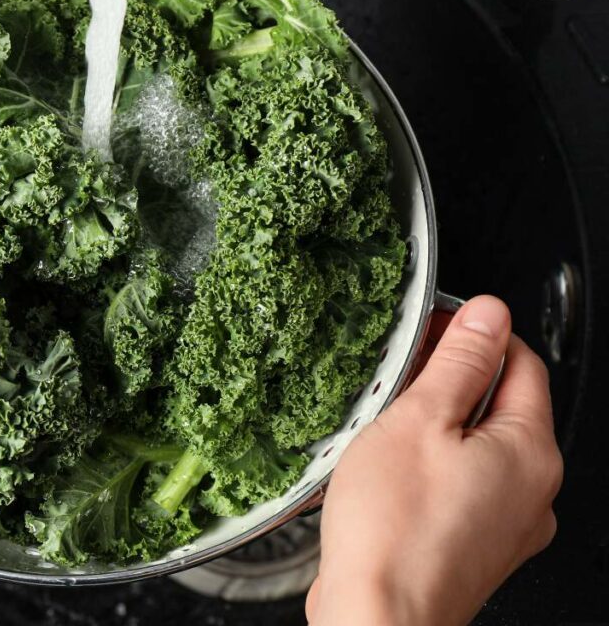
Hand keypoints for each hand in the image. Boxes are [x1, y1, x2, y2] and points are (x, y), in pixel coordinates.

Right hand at [305, 296, 562, 625]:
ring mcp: (507, 524)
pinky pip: (462, 485)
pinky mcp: (475, 546)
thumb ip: (459, 362)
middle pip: (499, 405)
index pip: (520, 362)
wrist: (376, 618)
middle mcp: (533, 491)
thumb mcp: (420, 420)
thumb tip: (490, 314)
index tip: (435, 326)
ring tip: (383, 427)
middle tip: (398, 377)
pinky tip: (388, 471)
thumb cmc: (394, 529)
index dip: (476, 334)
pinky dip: (430, 467)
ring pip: (476, 447)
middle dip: (450, 380)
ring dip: (435, 426)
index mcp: (530, 450)